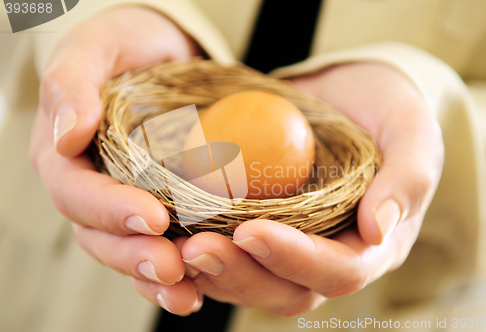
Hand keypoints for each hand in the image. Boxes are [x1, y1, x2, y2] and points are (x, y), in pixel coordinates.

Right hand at [29, 6, 202, 314]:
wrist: (161, 53)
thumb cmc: (127, 45)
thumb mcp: (98, 46)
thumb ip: (72, 83)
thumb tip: (67, 134)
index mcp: (62, 154)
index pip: (76, 191)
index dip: (109, 209)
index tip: (152, 217)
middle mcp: (87, 187)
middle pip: (98, 234)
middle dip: (134, 256)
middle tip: (173, 267)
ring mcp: (118, 204)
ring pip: (125, 252)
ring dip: (153, 277)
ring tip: (187, 292)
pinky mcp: (150, 211)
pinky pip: (153, 249)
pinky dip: (172, 274)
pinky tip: (196, 290)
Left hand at [177, 62, 443, 315]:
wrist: (350, 95)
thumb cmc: (387, 110)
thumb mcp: (411, 130)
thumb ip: (408, 177)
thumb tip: (379, 229)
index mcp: (373, 245)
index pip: (340, 271)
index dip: (296, 259)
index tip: (251, 232)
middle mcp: (330, 256)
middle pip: (287, 291)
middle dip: (241, 274)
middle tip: (196, 248)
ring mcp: (294, 247)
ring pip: (253, 282)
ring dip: (213, 271)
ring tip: (175, 246)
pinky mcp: (263, 229)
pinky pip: (232, 254)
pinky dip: (202, 250)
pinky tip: (171, 234)